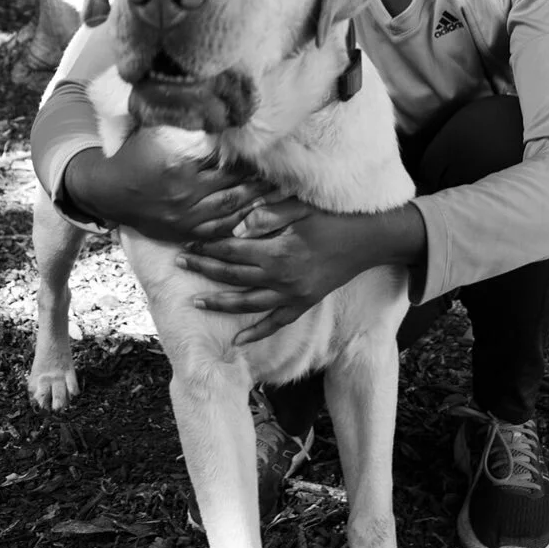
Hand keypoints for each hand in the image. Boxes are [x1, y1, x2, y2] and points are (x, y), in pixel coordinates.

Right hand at [63, 135, 273, 243]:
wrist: (108, 191)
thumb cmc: (135, 153)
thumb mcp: (154, 128)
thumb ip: (182, 115)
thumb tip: (208, 90)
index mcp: (179, 164)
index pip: (224, 157)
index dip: (249, 154)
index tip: (272, 146)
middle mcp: (185, 192)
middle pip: (234, 185)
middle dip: (263, 180)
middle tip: (291, 173)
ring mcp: (185, 216)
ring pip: (232, 209)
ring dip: (259, 202)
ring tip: (285, 194)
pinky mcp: (184, 231)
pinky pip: (219, 230)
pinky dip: (241, 224)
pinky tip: (260, 217)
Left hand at [176, 199, 377, 343]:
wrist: (368, 239)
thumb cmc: (333, 217)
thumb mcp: (300, 207)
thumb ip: (266, 214)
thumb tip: (235, 228)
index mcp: (278, 251)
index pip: (232, 250)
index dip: (208, 245)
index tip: (189, 241)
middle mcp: (282, 278)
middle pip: (233, 275)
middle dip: (204, 268)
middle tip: (180, 262)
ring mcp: (294, 295)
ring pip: (248, 304)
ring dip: (220, 303)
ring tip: (196, 301)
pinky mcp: (304, 303)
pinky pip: (276, 322)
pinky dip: (257, 333)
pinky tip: (238, 340)